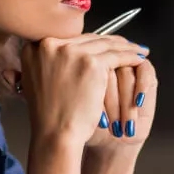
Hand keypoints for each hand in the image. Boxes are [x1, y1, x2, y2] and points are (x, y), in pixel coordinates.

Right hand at [18, 35, 146, 147]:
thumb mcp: (38, 81)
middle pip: (87, 39)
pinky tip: (139, 58)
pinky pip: (117, 55)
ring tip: (136, 50)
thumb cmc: (49, 116)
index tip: (103, 42)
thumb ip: (49, 63)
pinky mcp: (91, 63)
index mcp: (34, 48)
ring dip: (124, 46)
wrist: (55, 134)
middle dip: (109, 41)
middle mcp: (49, 44)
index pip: (70, 39)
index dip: (89, 42)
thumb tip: (65, 51)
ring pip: (104, 44)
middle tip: (125, 44)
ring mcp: (70, 52)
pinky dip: (131, 56)